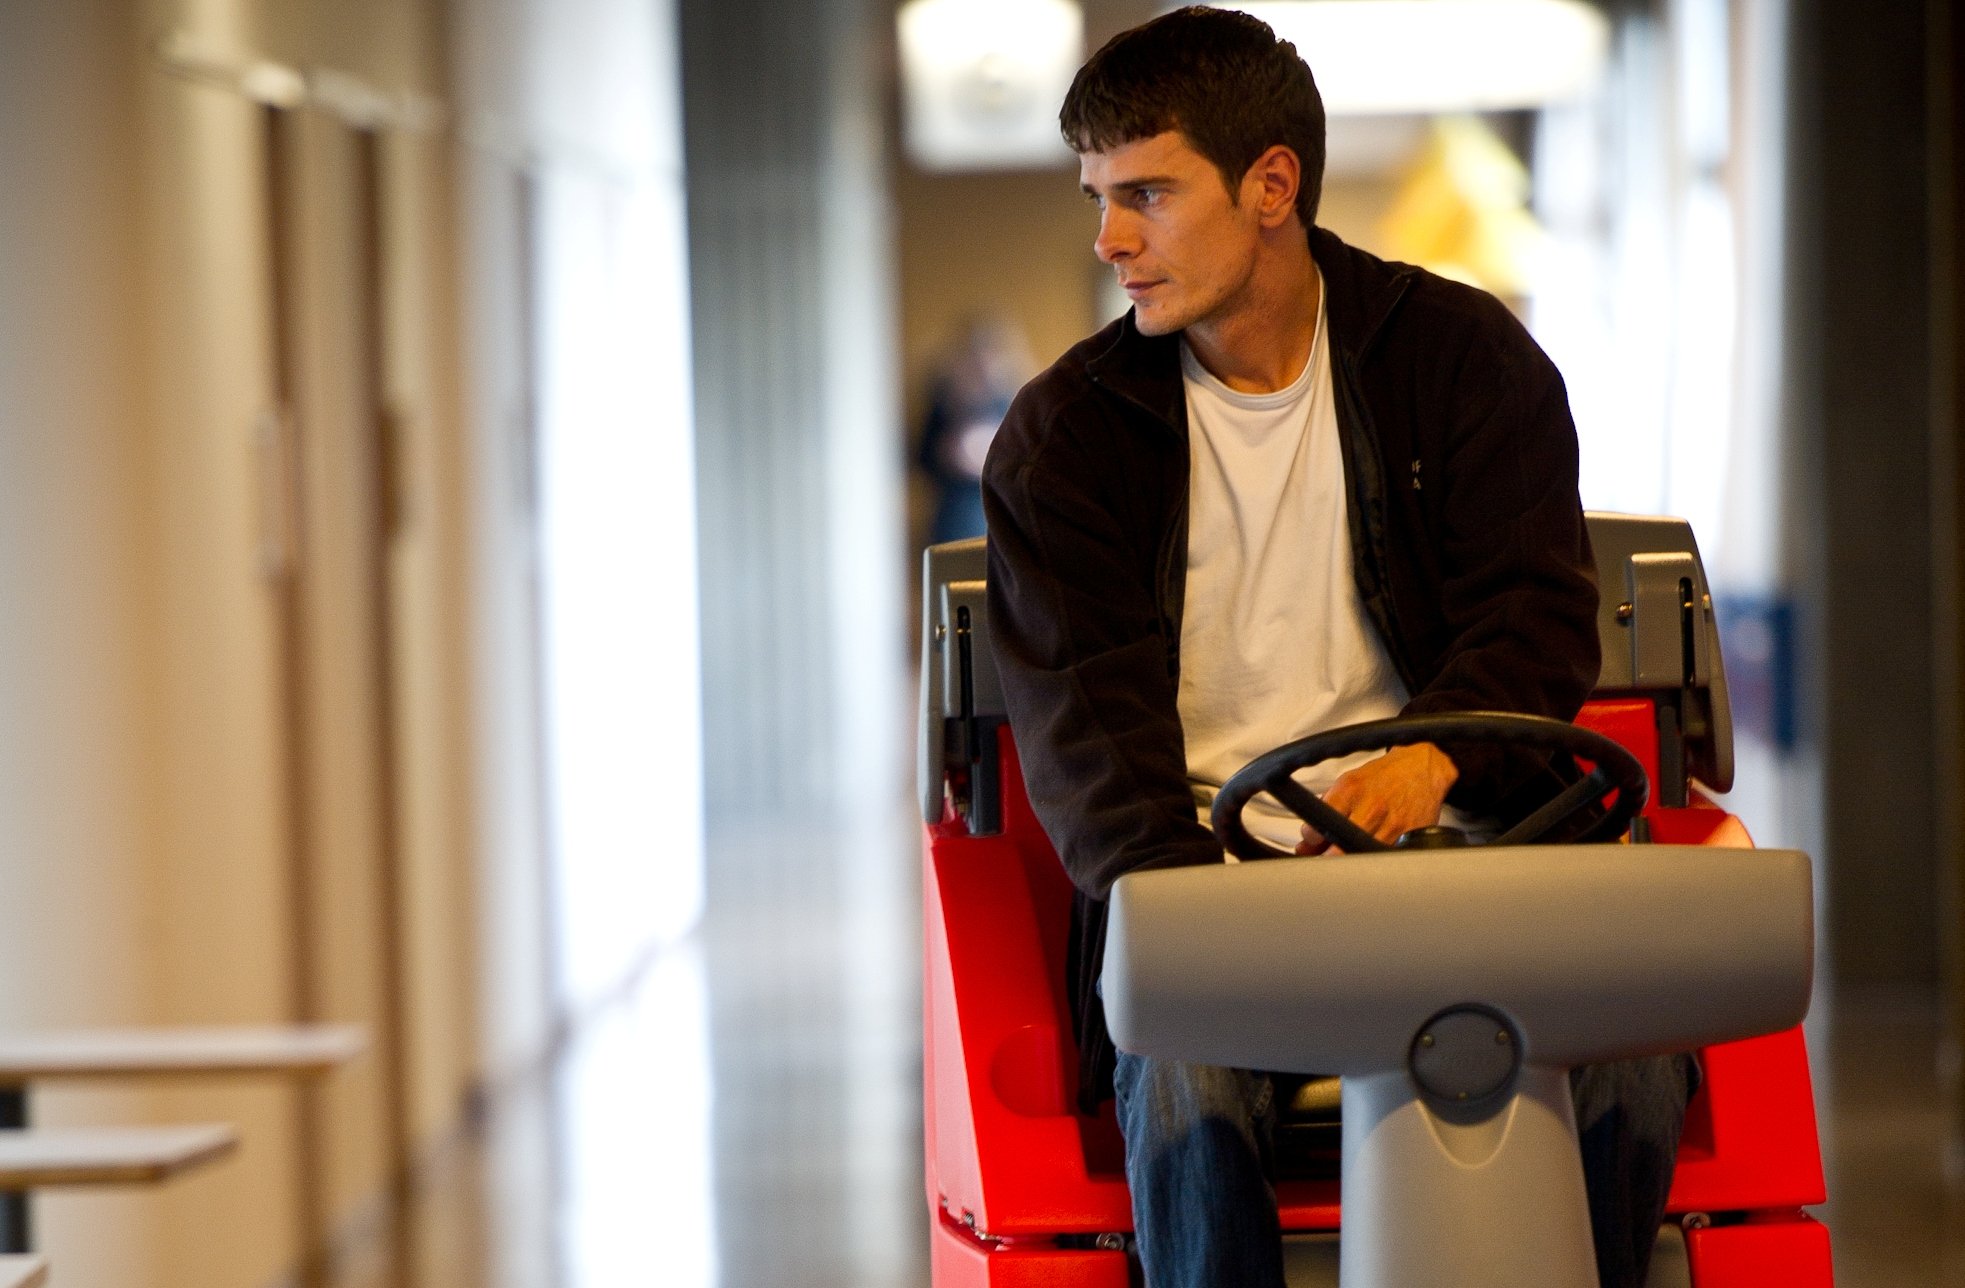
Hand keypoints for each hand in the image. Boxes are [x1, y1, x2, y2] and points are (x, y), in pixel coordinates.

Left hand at [1295, 742, 1459, 853]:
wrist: (1422, 768)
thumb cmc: (1384, 776)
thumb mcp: (1349, 783)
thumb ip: (1326, 810)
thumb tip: (1308, 843)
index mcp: (1350, 790)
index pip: (1318, 824)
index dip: (1311, 838)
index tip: (1312, 842)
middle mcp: (1371, 807)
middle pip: (1338, 847)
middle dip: (1327, 857)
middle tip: (1326, 856)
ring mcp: (1391, 825)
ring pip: (1362, 857)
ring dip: (1351, 860)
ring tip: (1350, 853)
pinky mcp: (1409, 837)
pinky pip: (1385, 859)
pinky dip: (1375, 861)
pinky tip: (1373, 855)